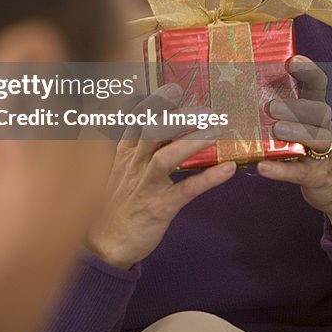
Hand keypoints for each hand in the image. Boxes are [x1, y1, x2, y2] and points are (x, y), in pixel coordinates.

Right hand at [86, 85, 236, 268]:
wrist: (104, 245)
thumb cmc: (115, 207)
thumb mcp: (118, 173)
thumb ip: (134, 151)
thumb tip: (154, 133)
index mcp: (124, 155)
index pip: (136, 121)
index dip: (154, 102)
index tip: (171, 87)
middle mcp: (134, 165)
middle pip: (152, 131)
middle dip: (177, 115)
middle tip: (203, 105)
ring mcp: (146, 186)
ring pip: (166, 156)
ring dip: (192, 141)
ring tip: (216, 129)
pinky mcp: (159, 207)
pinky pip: (186, 190)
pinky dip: (208, 179)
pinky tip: (227, 170)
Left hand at [257, 56, 331, 239]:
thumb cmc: (311, 150)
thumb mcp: (302, 127)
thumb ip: (279, 111)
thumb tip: (238, 93)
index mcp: (316, 112)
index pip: (318, 86)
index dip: (309, 72)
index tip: (293, 60)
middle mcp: (324, 128)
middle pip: (319, 111)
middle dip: (298, 107)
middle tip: (271, 107)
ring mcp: (324, 152)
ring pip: (317, 138)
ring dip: (297, 132)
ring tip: (276, 131)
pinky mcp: (317, 176)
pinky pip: (300, 171)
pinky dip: (282, 170)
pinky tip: (263, 166)